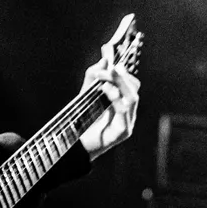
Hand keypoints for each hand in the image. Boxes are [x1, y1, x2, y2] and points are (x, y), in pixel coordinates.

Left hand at [78, 43, 140, 160]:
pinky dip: (116, 99)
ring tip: (105, 79)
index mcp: (121, 106)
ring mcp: (127, 124)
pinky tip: (105, 91)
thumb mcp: (85, 95)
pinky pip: (124, 113)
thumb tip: (104, 60)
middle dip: (122, 77)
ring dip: (119, 85)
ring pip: (132, 99)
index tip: (112, 64)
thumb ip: (93, 78)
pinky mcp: (122, 133)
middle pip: (134, 90)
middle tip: (110, 69)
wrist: (72, 147)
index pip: (131, 85)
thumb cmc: (79, 122)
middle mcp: (128, 115)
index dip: (123, 73)